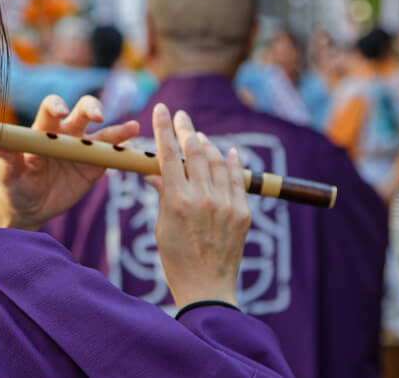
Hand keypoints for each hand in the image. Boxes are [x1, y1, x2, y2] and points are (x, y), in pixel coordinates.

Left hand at [0, 94, 138, 229]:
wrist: (30, 205)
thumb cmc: (16, 184)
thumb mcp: (9, 173)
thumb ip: (7, 157)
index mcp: (43, 131)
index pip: (50, 109)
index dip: (56, 106)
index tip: (60, 111)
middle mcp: (65, 134)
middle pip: (81, 111)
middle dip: (90, 108)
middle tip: (97, 116)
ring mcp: (83, 148)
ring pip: (102, 132)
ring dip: (117, 129)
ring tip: (133, 128)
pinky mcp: (95, 165)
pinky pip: (111, 154)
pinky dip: (123, 149)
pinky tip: (136, 144)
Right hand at [146, 103, 250, 308]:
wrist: (207, 288)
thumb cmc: (176, 260)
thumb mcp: (161, 226)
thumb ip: (162, 195)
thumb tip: (155, 173)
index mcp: (176, 201)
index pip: (169, 154)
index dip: (164, 128)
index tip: (162, 109)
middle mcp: (202, 198)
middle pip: (195, 151)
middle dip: (186, 129)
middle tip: (181, 116)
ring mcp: (225, 204)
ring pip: (218, 161)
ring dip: (208, 144)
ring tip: (199, 136)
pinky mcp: (242, 213)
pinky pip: (238, 179)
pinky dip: (233, 161)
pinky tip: (230, 150)